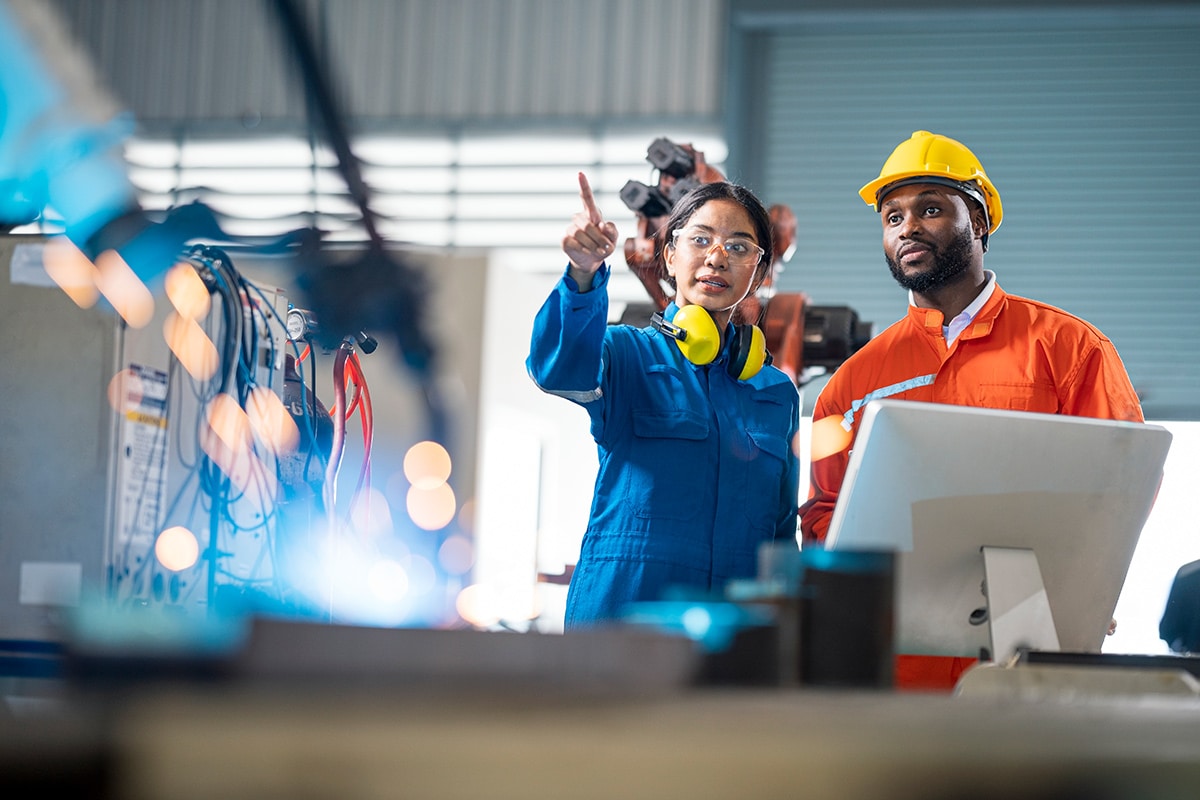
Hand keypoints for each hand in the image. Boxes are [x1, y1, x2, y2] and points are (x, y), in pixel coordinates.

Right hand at [563, 172, 617, 289]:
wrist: (592, 260)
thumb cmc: (604, 245)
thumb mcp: (613, 238)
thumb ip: (612, 231)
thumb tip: (602, 225)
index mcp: (592, 213)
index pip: (587, 198)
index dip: (584, 186)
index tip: (580, 174)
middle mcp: (580, 218)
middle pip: (587, 225)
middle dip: (599, 238)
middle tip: (607, 248)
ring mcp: (571, 228)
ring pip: (580, 234)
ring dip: (593, 245)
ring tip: (599, 251)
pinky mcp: (565, 239)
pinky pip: (574, 243)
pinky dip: (584, 249)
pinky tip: (588, 252)